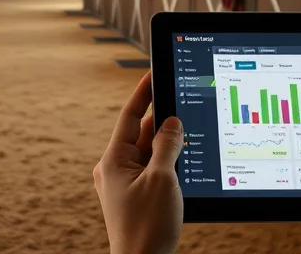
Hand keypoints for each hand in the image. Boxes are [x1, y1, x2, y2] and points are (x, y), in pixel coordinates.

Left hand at [94, 72, 183, 253]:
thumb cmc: (147, 227)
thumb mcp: (162, 179)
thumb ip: (167, 145)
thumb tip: (171, 122)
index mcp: (113, 161)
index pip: (128, 117)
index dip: (142, 94)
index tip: (151, 73)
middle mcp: (114, 170)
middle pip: (140, 134)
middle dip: (161, 122)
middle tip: (182, 103)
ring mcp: (124, 185)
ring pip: (149, 153)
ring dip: (166, 145)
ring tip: (187, 135)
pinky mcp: (135, 198)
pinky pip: (152, 170)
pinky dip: (167, 164)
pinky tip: (183, 162)